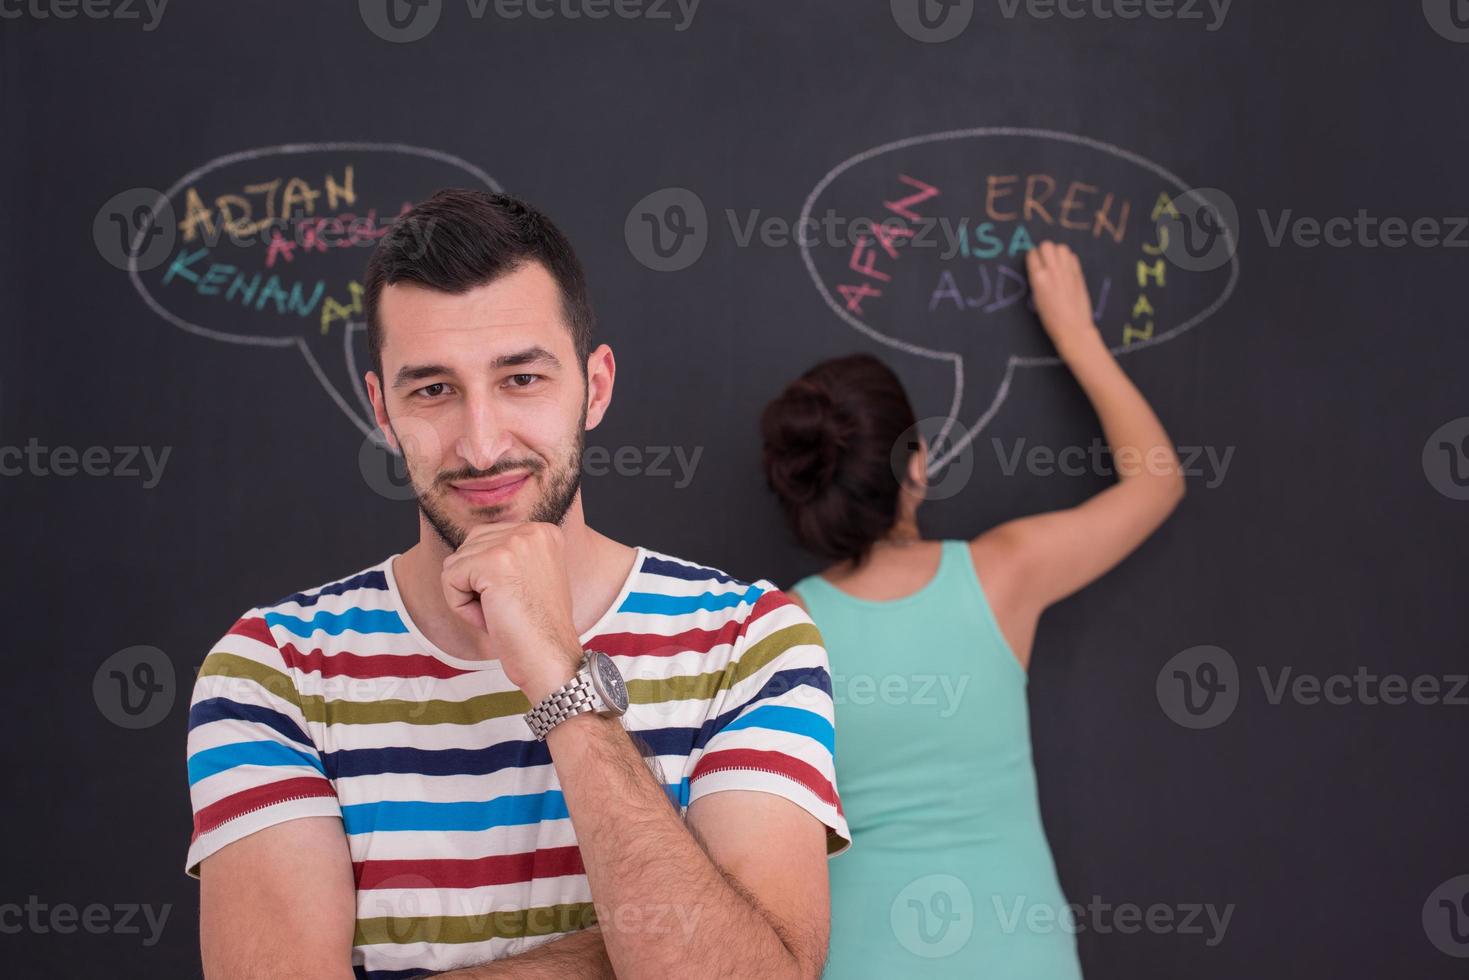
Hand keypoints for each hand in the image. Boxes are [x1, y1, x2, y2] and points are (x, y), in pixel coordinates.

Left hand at [440, 522, 584, 702]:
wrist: (551, 659)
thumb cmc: (538, 630)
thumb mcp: (530, 578)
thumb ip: (507, 556)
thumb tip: (465, 551)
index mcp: (544, 531)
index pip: (485, 539)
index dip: (488, 578)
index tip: (516, 600)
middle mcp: (532, 530)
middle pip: (468, 547)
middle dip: (475, 584)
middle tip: (506, 610)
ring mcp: (514, 543)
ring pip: (456, 563)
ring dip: (468, 596)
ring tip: (500, 614)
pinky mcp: (493, 562)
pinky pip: (449, 578)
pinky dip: (460, 606)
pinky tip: (490, 618)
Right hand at [1026, 241, 1100, 355]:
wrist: (1072, 327)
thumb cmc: (1050, 318)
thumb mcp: (1036, 298)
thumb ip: (1037, 280)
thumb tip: (1038, 268)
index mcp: (1037, 278)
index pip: (1032, 253)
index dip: (1032, 257)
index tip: (1034, 262)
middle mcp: (1052, 270)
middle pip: (1046, 245)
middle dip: (1044, 250)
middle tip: (1045, 261)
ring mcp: (1067, 270)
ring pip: (1061, 247)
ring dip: (1057, 252)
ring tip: (1056, 263)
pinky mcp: (1078, 274)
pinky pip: (1072, 256)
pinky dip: (1068, 259)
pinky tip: (1066, 269)